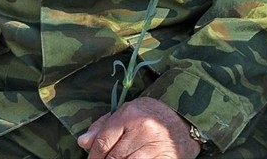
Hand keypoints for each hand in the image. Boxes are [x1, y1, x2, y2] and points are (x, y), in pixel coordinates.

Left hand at [77, 97, 201, 158]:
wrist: (184, 118)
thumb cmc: (150, 114)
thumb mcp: (126, 112)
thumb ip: (103, 126)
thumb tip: (82, 142)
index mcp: (129, 115)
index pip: (103, 142)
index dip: (93, 156)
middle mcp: (142, 130)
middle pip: (114, 157)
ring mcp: (155, 146)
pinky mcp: (167, 158)